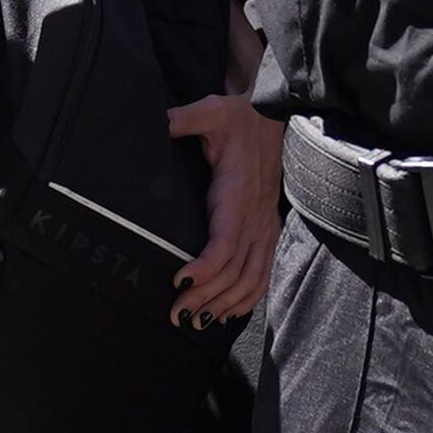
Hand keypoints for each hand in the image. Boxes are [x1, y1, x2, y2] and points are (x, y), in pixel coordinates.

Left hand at [168, 91, 280, 323]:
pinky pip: (263, 273)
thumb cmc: (238, 118)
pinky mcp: (267, 231)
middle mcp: (255, 217)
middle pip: (234, 270)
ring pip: (250, 278)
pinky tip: (227, 314)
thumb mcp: (210, 111)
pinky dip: (248, 298)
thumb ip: (183, 119)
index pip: (225, 242)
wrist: (273, 117)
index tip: (180, 281)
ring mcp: (264, 227)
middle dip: (206, 297)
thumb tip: (159, 123)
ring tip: (196, 321)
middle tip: (177, 314)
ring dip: (225, 304)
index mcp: (238, 194)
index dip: (205, 267)